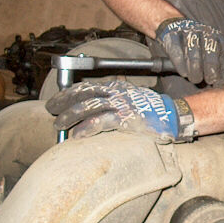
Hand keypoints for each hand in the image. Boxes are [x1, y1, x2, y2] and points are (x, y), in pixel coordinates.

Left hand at [45, 80, 195, 140]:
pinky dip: (86, 128)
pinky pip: (100, 122)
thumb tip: (95, 109)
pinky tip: (77, 135)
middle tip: (51, 110)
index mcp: (116, 87)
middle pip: (83, 94)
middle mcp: (116, 93)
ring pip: (87, 107)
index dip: (68, 93)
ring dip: (70, 116)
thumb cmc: (152, 110)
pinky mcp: (125, 118)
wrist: (173, 115)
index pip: (86, 87)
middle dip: (63, 102)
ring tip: (59, 125)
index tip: (56, 101)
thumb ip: (114, 100)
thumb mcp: (131, 99)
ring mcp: (120, 105)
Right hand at [155, 17, 223, 84]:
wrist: (175, 30)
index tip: (221, 81)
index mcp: (219, 37)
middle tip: (209, 81)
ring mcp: (189, 32)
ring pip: (194, 51)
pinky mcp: (173, 35)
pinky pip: (177, 49)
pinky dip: (181, 63)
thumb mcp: (216, 56)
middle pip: (211, 51)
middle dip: (211, 69)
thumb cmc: (199, 49)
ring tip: (195, 79)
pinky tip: (184, 73)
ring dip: (195, 68)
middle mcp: (205, 32)